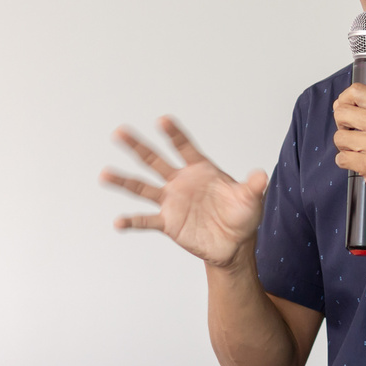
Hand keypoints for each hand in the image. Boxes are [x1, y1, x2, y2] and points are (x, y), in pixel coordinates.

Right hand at [100, 116, 267, 268]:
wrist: (233, 245)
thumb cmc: (242, 217)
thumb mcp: (251, 200)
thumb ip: (252, 187)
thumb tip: (261, 176)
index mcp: (200, 170)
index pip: (184, 147)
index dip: (174, 134)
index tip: (162, 120)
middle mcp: (181, 182)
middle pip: (155, 161)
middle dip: (137, 146)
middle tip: (119, 132)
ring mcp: (172, 202)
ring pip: (143, 188)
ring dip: (123, 181)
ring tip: (104, 174)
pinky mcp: (168, 222)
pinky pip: (146, 220)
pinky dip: (132, 222)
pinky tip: (118, 222)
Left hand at [332, 84, 365, 222]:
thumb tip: (338, 103)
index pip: (355, 91)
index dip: (344, 101)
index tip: (347, 112)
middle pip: (341, 113)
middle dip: (342, 126)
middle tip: (354, 135)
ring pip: (339, 137)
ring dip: (345, 147)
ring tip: (361, 151)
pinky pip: (341, 158)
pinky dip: (347, 163)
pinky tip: (362, 163)